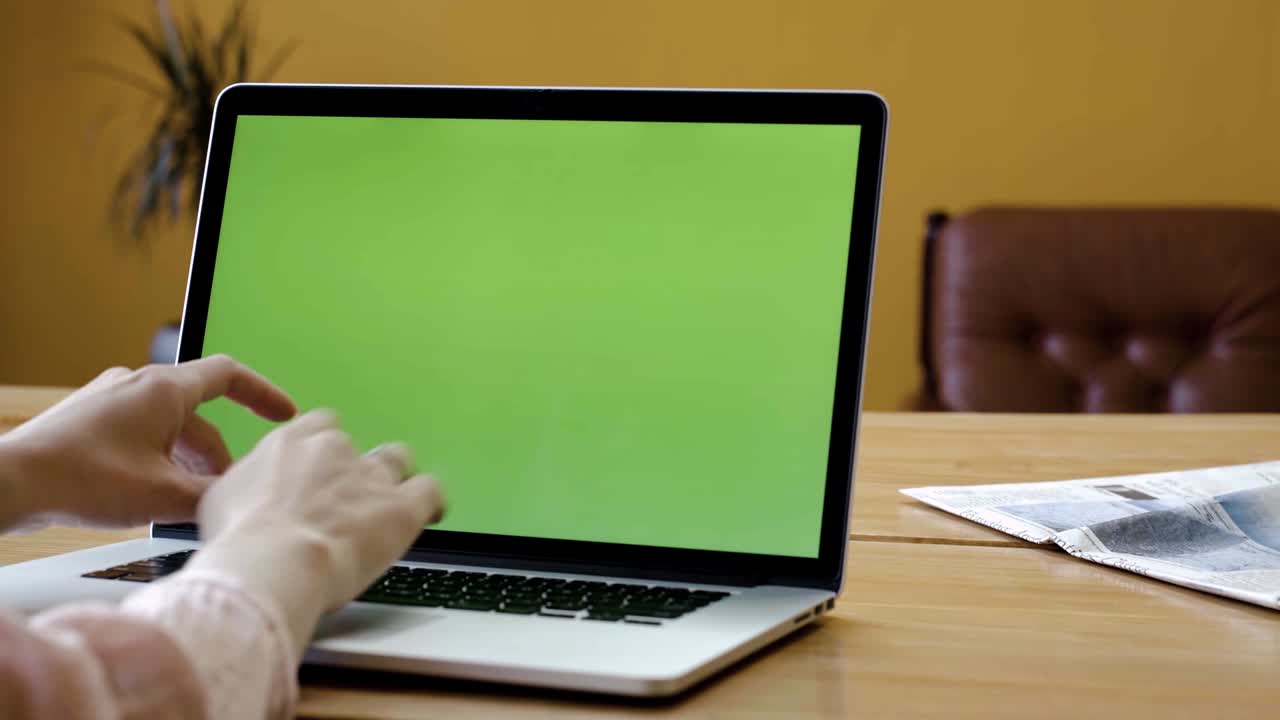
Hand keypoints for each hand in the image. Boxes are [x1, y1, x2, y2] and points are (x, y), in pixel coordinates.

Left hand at [0, 355, 295, 529]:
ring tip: (188, 500)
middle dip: (218, 452)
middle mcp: (138, 384)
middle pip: (199, 413)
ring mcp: (110, 399)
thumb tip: (236, 501)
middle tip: (228, 489)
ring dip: (187, 460)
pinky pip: (141, 433)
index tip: (283, 414)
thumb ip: (209, 496)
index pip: (229, 375)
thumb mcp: (162, 495)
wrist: (10, 482)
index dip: (263, 394)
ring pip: (169, 426)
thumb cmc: (81, 479)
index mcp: (164, 389)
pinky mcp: (90, 420)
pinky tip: (152, 494)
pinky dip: (159, 458)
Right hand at [187, 410, 444, 654]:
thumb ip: (243, 487)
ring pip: (397, 461)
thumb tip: (241, 497)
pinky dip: (433, 502)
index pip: (318, 427)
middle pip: (357, 446)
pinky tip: (431, 515)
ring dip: (395, 479)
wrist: (271, 562)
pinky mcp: (402, 508)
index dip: (322, 451)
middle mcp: (335, 450)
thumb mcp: (220, 502)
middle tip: (345, 500)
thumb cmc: (239, 540)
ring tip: (389, 504)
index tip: (319, 472)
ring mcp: (372, 476)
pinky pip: (431, 491)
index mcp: (291, 442)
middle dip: (355, 469)